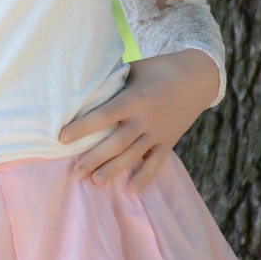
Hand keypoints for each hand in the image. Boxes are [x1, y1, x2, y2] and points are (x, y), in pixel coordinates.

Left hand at [59, 50, 220, 193]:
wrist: (198, 78)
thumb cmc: (160, 69)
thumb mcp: (135, 69)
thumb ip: (114, 81)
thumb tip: (87, 86)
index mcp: (133, 99)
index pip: (103, 116)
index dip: (82, 128)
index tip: (62, 138)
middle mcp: (144, 119)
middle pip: (115, 143)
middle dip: (94, 158)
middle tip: (75, 172)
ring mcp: (158, 132)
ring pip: (132, 156)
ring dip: (113, 170)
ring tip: (95, 182)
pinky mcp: (169, 141)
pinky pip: (156, 162)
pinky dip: (145, 176)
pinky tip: (132, 190)